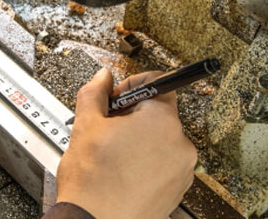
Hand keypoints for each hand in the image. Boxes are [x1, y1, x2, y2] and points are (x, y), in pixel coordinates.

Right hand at [56, 68, 196, 218]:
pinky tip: (123, 170)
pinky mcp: (177, 189)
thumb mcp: (86, 125)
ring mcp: (181, 170)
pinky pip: (164, 163)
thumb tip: (102, 78)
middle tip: (108, 127)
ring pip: (160, 139)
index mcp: (161, 120)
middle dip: (132, 115)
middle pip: (158, 113)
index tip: (116, 96)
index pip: (157, 83)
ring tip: (113, 153)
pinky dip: (146, 161)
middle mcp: (180, 144)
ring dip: (139, 139)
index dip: (131, 84)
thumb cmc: (92, 181)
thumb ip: (95, 92)